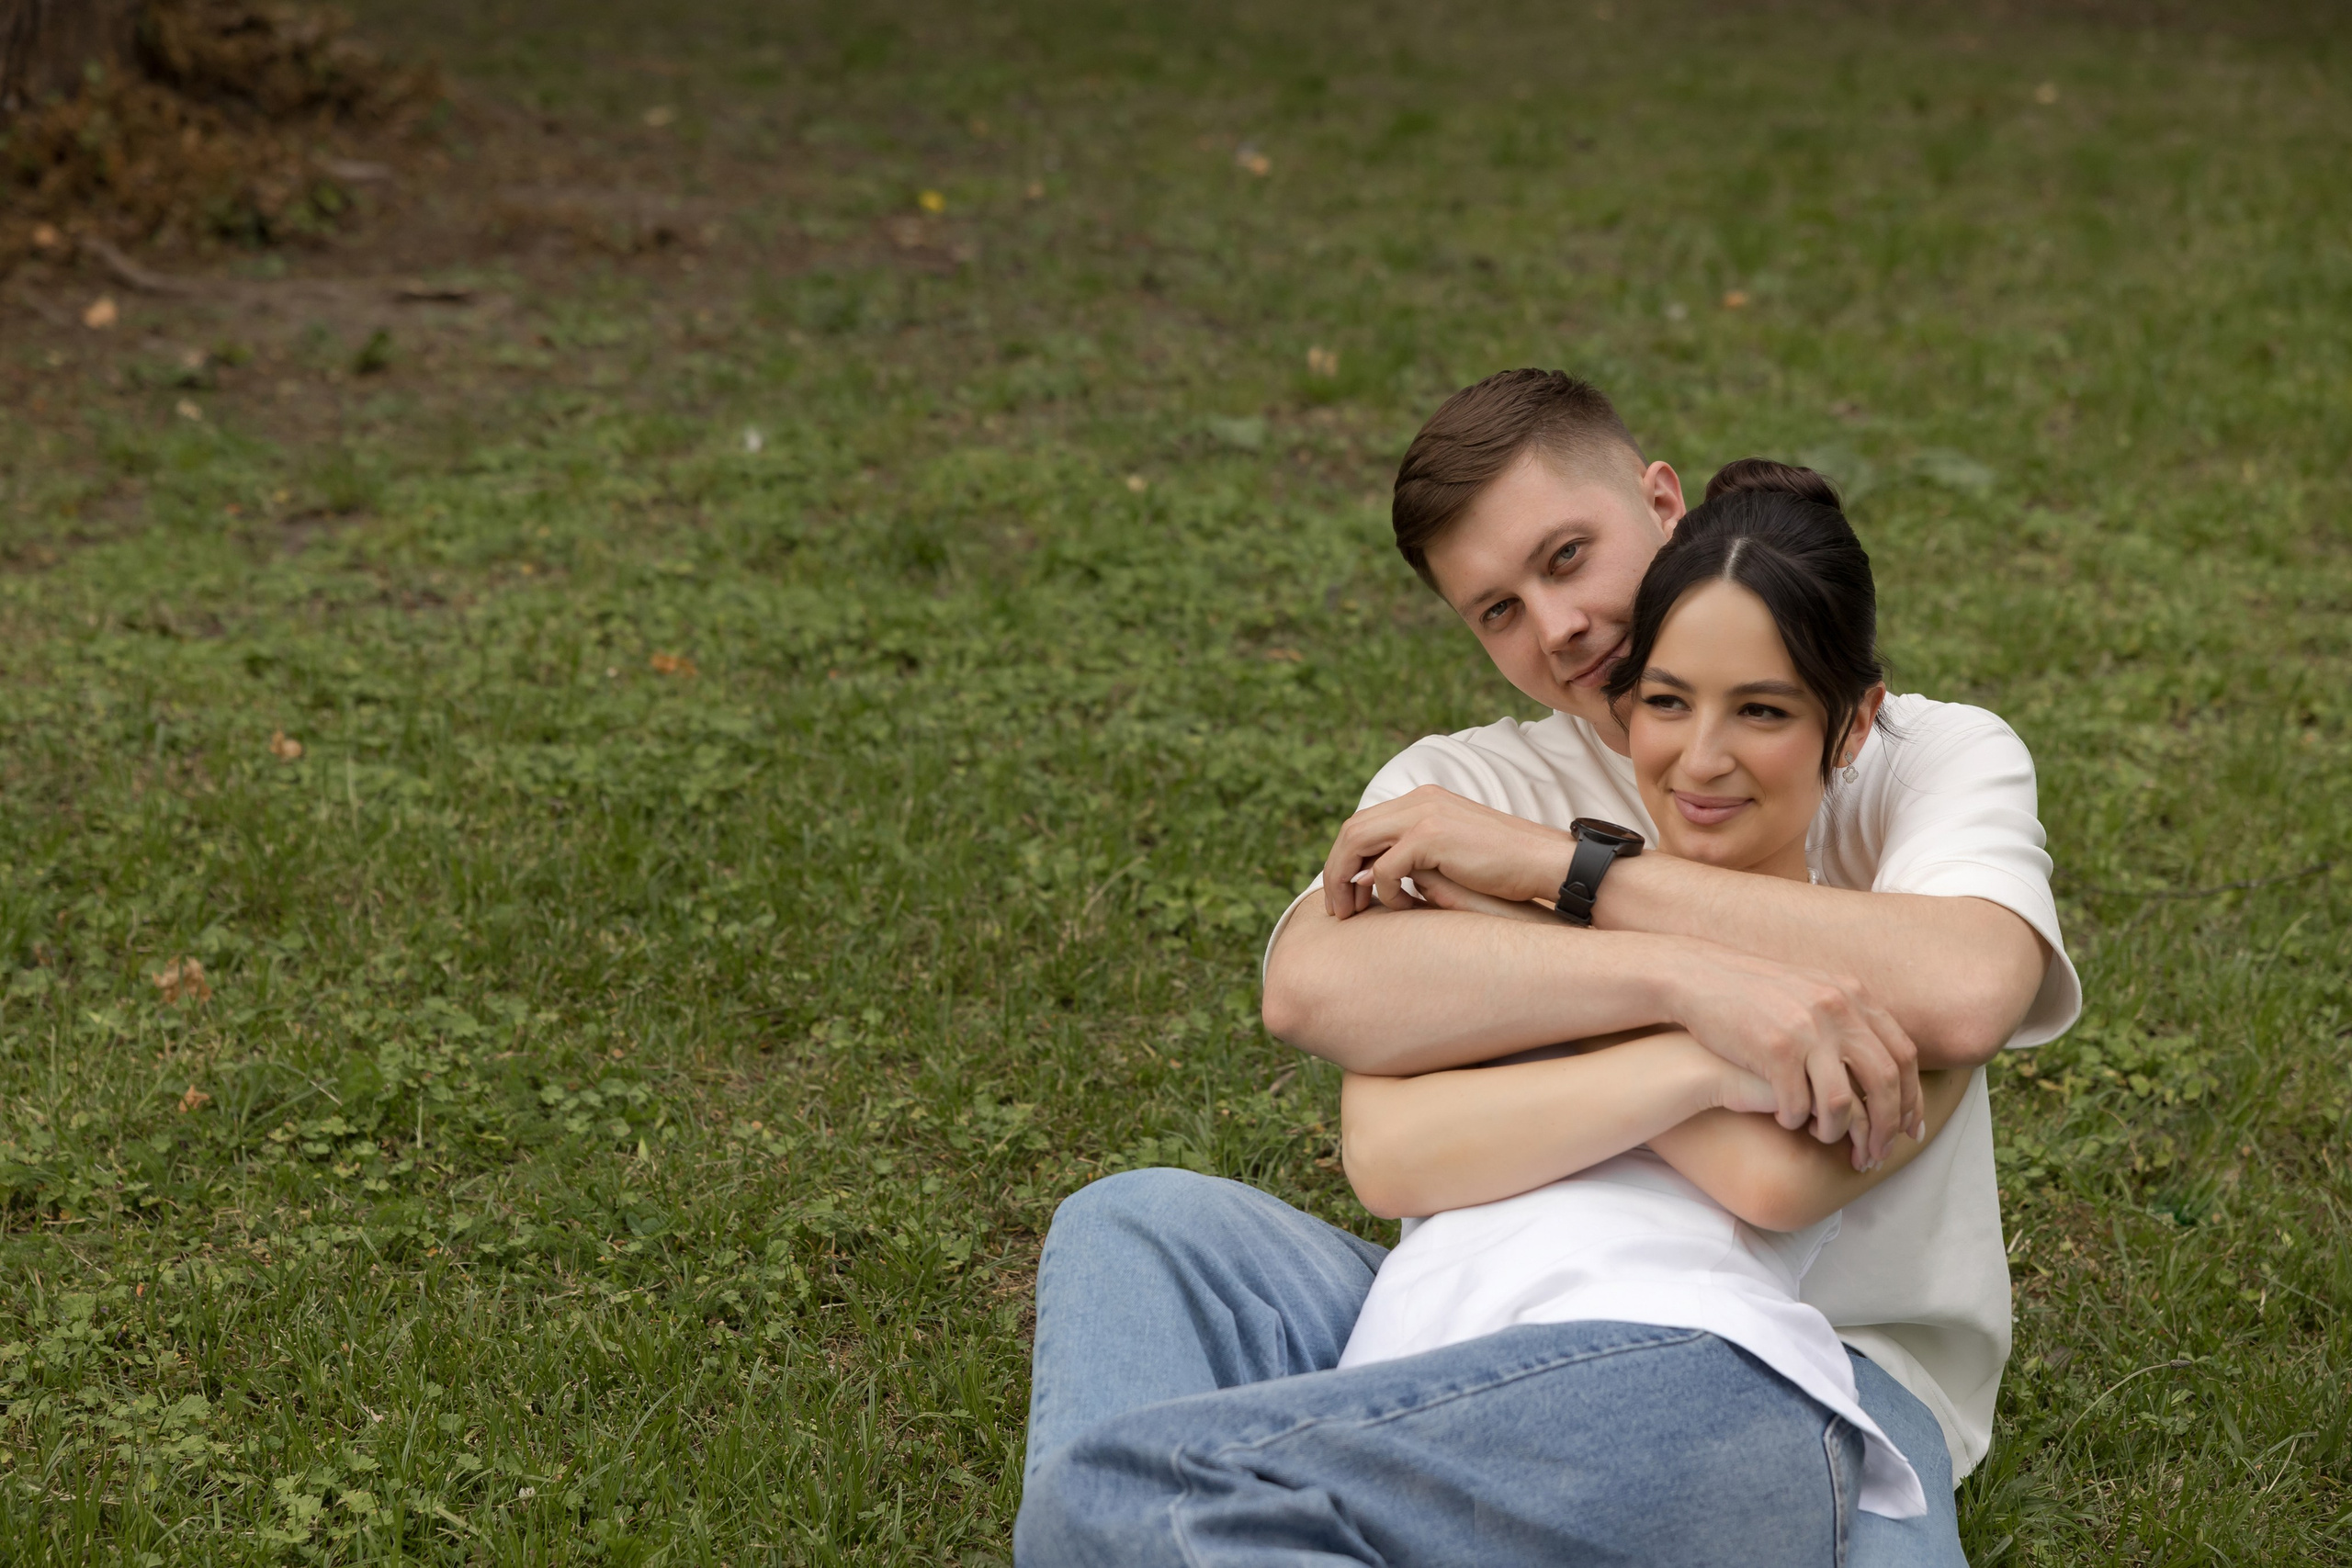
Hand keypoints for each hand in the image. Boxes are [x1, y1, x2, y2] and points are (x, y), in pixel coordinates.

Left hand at [1323, 786, 1577, 919]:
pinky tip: (1401, 907)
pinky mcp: (1432, 836)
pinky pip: (1386, 867)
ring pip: (1358, 843)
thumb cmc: (1504, 870)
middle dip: (1336, 871)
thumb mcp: (1452, 855)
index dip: (1346, 859)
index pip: (1365, 823)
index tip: (1344, 893)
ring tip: (1350, 912)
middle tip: (1337, 909)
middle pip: (1352, 830)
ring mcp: (1425, 814)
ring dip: (1346, 880)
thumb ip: (1415, 858)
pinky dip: (1385, 891)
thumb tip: (1377, 877)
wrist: (1546, 863)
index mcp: (1424, 800)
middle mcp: (1419, 800)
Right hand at [1668, 943, 1922, 1166]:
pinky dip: (1795, 1121)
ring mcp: (1806, 1029)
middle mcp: (1837, 1009)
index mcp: (1853, 995)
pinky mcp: (1774, 1049)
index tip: (1911, 1127)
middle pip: (1884, 1081)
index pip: (1903, 1054)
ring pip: (1842, 1101)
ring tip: (1826, 1140)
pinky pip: (1797, 1104)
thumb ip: (1847, 1016)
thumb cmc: (1753, 991)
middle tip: (1878, 1154)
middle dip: (1886, 1126)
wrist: (1698, 976)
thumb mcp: (1812, 989)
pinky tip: (1788, 1122)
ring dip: (1837, 1131)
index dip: (1912, 1097)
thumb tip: (1880, 1057)